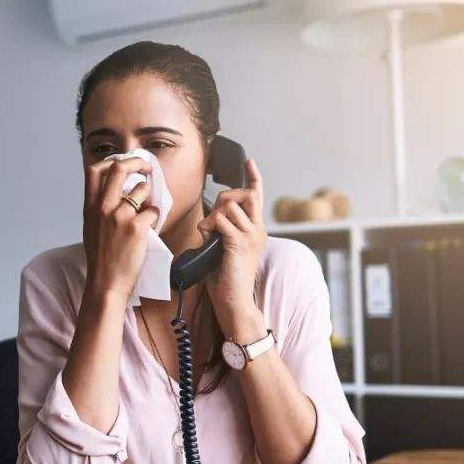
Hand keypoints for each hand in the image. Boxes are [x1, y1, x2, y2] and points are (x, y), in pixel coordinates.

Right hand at [82, 156, 160, 299]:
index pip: (94, 170)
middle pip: (119, 168)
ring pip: (142, 189)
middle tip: (147, 168)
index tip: (122, 164)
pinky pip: (153, 210)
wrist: (106, 283)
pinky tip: (151, 226)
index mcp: (90, 207)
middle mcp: (103, 207)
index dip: (110, 161)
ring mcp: (120, 216)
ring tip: (147, 209)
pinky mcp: (137, 228)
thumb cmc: (101, 258)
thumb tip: (117, 191)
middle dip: (137, 162)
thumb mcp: (91, 227)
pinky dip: (155, 215)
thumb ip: (99, 208)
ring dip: (149, 195)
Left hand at [197, 157, 266, 338]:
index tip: (249, 162)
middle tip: (211, 219)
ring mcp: (251, 236)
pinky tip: (207, 236)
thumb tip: (208, 220)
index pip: (256, 196)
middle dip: (224, 198)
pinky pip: (223, 221)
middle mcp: (257, 229)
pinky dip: (210, 225)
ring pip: (230, 206)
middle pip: (244, 195)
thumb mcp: (220, 247)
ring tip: (206, 233)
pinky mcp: (240, 243)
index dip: (253, 177)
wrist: (233, 301)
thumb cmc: (225, 277)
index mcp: (255, 229)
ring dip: (213, 215)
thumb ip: (218, 230)